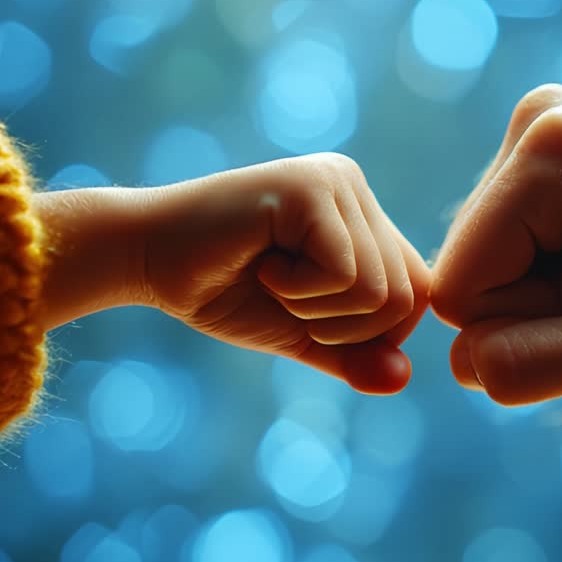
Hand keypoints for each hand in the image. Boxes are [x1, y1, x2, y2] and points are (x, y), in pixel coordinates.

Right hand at [139, 153, 430, 393]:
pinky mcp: (311, 187)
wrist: (145, 259)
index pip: (417, 293)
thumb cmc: (221, 292)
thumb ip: (354, 356)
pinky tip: (261, 264)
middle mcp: (355, 189)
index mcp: (362, 217)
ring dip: (316, 310)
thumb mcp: (301, 335)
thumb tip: (402, 380)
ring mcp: (336, 182)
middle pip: (406, 297)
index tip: (308, 315)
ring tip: (271, 278)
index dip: (371, 333)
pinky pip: (345, 275)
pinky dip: (298, 293)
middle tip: (283, 297)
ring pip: (380, 291)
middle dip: (341, 328)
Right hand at [430, 85, 561, 404]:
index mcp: (552, 149)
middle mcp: (538, 119)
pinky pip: (512, 240)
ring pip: (489, 259)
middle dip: (543, 303)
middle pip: (474, 268)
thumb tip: (460, 363)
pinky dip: (560, 267)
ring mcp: (544, 127)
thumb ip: (535, 364)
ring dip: (554, 290)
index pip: (462, 290)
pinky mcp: (552, 147)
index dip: (532, 324)